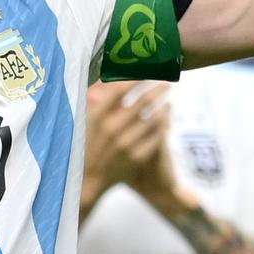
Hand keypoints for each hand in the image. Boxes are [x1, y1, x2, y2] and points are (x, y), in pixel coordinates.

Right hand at [82, 81, 171, 214]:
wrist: (88, 179)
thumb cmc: (86, 145)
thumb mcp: (85, 121)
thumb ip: (98, 101)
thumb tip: (108, 77)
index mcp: (97, 116)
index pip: (121, 90)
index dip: (138, 79)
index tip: (148, 74)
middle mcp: (112, 128)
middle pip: (143, 101)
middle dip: (158, 89)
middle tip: (167, 83)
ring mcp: (126, 144)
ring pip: (153, 118)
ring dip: (163, 106)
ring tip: (168, 100)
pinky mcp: (137, 157)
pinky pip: (157, 136)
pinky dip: (164, 124)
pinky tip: (166, 118)